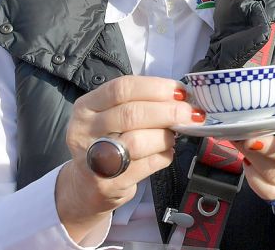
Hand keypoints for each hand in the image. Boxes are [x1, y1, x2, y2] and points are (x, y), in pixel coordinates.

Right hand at [55, 76, 201, 241]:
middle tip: (190, 113)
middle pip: (131, 114)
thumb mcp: (109, 117)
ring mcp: (93, 159)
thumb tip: (179, 97)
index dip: (156, 87)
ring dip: (165, 136)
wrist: (85, 187)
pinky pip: (146, 165)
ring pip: (138, 141)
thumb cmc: (107, 142)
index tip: (180, 92)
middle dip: (168, 112)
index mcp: (86, 107)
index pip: (122, 88)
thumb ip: (138, 103)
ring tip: (174, 136)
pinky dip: (164, 156)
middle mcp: (84, 131)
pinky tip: (166, 152)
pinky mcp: (107, 184)